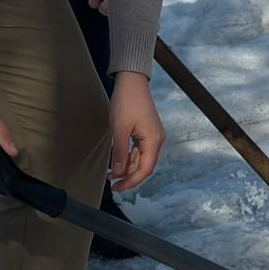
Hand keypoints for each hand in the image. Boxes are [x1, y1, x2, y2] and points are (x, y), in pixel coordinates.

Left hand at [107, 71, 164, 192]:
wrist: (131, 81)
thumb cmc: (127, 101)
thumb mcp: (120, 129)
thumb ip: (120, 153)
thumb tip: (118, 173)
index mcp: (154, 140)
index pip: (145, 169)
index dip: (131, 182)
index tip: (118, 188)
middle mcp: (157, 139)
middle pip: (144, 166)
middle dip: (128, 176)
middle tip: (113, 184)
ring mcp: (153, 135)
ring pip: (141, 159)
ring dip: (127, 167)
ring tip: (112, 174)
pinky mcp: (147, 131)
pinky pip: (139, 150)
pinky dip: (129, 157)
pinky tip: (118, 160)